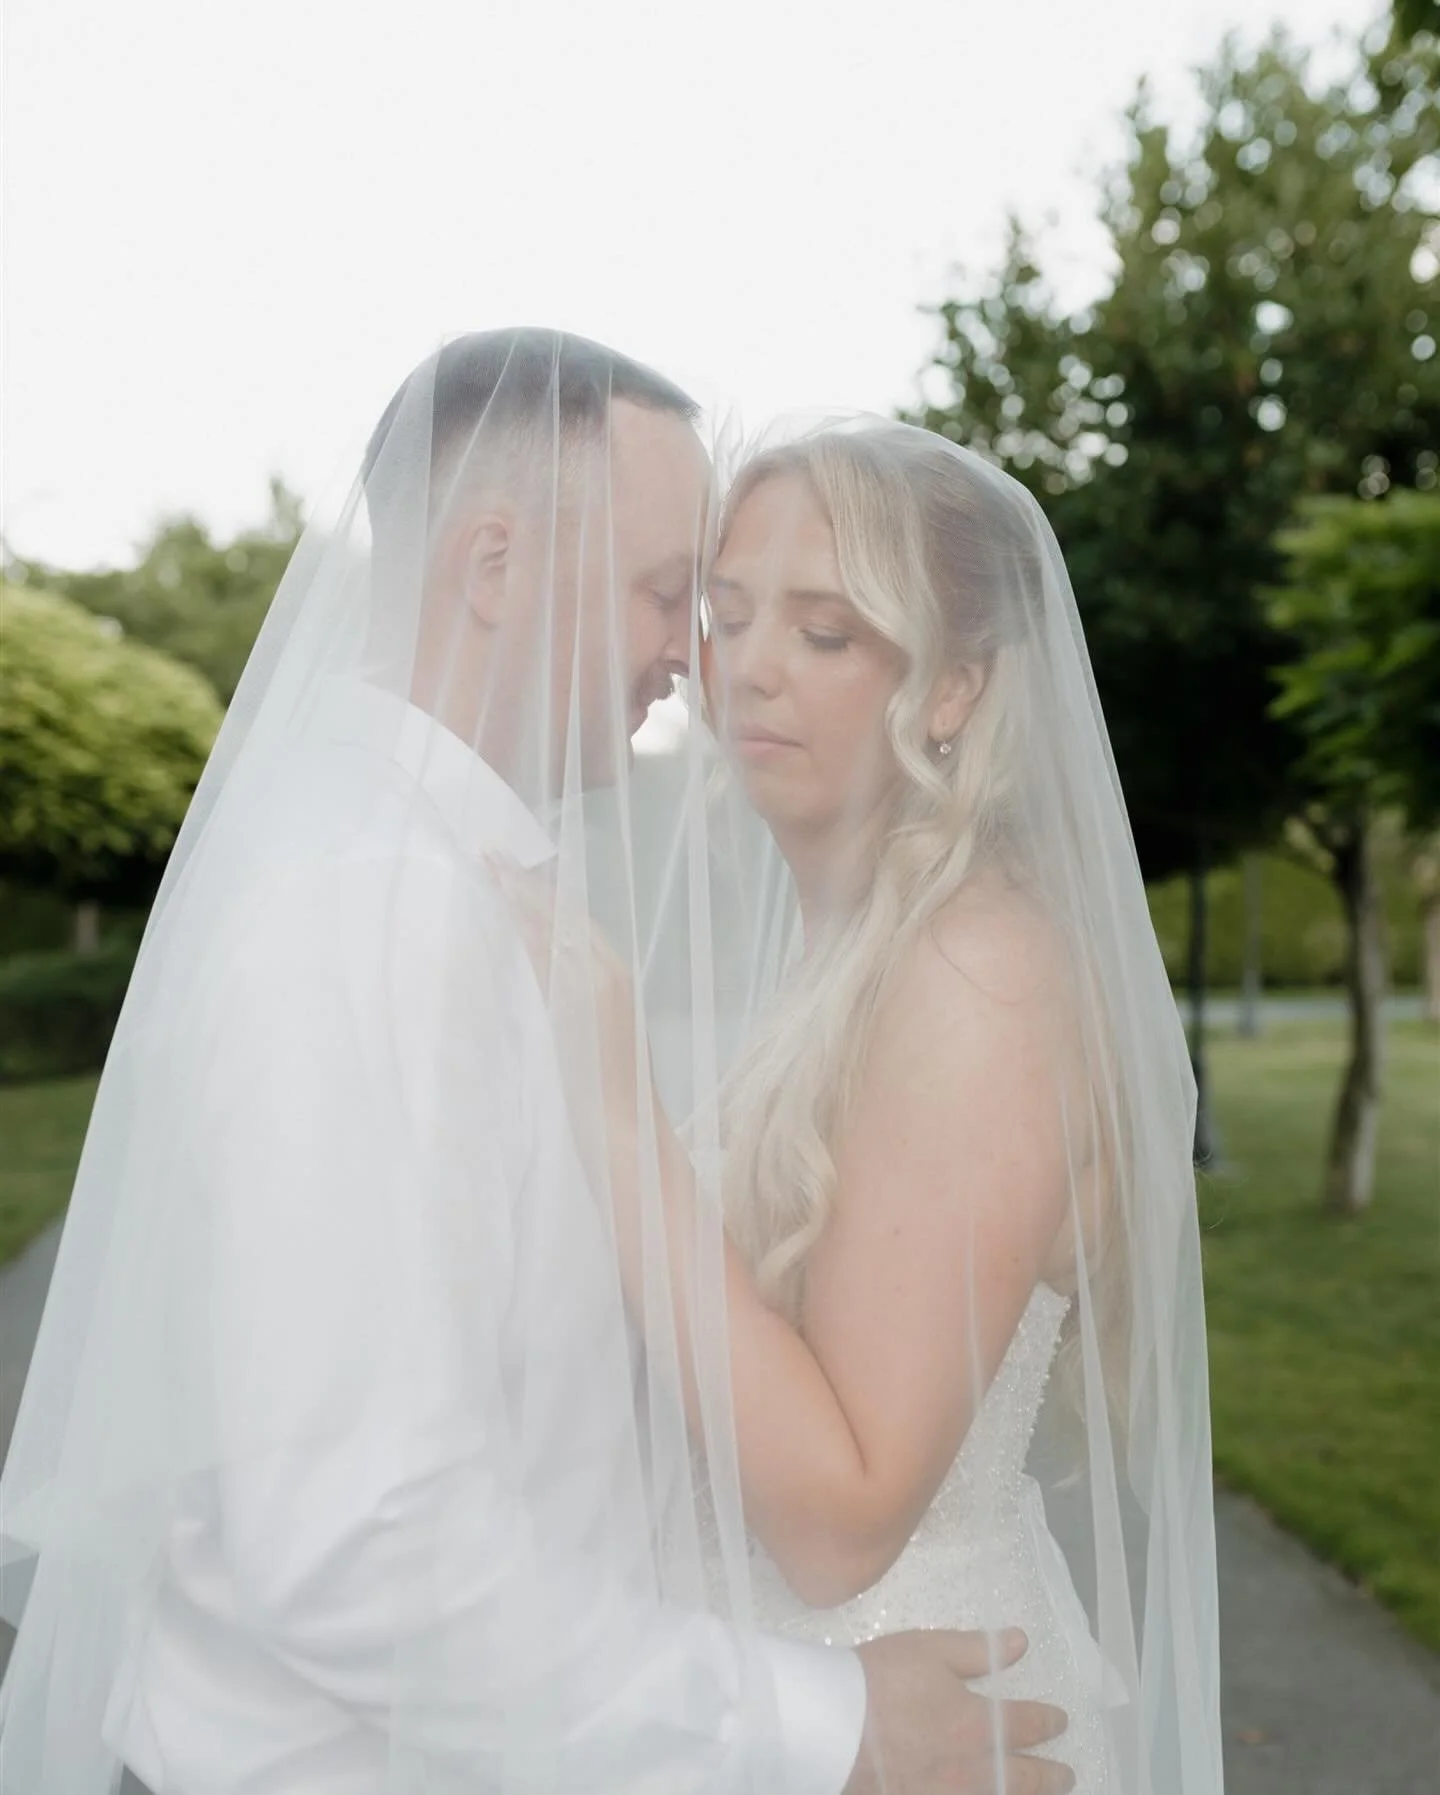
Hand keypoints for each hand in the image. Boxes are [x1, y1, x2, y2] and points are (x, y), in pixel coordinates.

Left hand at [487, 855, 651, 1174]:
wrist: (627, 1135)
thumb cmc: (610, 1104)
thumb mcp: (592, 1045)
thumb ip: (570, 1012)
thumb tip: (539, 993)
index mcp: (615, 981)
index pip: (576, 925)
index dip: (543, 896)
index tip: (512, 873)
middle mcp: (610, 973)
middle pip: (565, 914)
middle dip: (527, 883)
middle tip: (492, 853)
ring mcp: (598, 983)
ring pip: (557, 923)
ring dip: (521, 892)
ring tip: (490, 864)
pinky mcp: (582, 998)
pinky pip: (551, 949)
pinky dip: (528, 921)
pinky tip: (505, 901)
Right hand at [848, 1629, 1073, 1794]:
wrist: (832, 1730)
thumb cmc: (881, 1681)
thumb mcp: (929, 1650)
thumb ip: (978, 1650)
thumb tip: (1021, 1642)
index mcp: (980, 1724)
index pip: (1026, 1723)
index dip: (1048, 1721)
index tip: (1061, 1721)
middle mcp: (974, 1769)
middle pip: (1024, 1778)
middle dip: (1049, 1776)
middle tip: (1067, 1776)